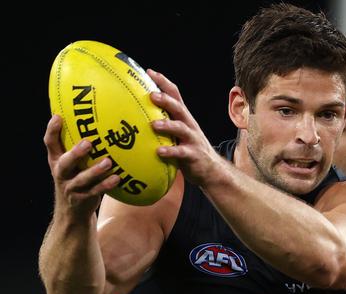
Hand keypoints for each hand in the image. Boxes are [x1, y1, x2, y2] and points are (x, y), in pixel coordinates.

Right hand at [44, 115, 118, 215]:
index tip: (58, 116)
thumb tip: (99, 120)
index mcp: (57, 160)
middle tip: (88, 142)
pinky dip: (106, 185)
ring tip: (108, 162)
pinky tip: (118, 178)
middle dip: (75, 153)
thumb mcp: (72, 163)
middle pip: (64, 163)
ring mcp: (71, 187)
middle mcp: (61, 173)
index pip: (50, 144)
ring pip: (82, 179)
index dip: (52, 131)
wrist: (72, 211)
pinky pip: (96, 191)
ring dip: (95, 171)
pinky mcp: (83, 199)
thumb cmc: (76, 177)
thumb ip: (79, 146)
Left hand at [146, 69, 221, 186]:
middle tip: (151, 95)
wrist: (211, 169)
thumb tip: (134, 115)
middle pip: (179, 108)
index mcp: (183, 117)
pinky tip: (159, 151)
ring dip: (167, 125)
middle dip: (166, 100)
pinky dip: (170, 151)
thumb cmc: (187, 149)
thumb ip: (163, 123)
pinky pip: (181, 152)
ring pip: (181, 128)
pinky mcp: (193, 155)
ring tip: (154, 124)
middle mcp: (189, 124)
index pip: (175, 94)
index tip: (149, 72)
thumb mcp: (177, 133)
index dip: (163, 82)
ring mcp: (192, 139)